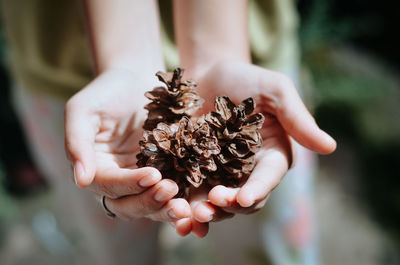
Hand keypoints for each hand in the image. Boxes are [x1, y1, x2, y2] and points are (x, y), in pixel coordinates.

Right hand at [64, 68, 190, 221]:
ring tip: (184, 206)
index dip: (129, 184)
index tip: (152, 175)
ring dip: (166, 209)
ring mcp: (141, 178)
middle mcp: (117, 180)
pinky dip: (181, 201)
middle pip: (128, 204)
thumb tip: (80, 181)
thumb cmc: (105, 91)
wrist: (135, 78)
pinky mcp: (164, 173)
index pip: (109, 185)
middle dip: (149, 202)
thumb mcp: (83, 110)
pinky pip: (171, 193)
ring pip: (150, 205)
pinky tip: (194, 202)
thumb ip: (77, 143)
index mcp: (95, 168)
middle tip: (170, 190)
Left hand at [174, 61, 335, 236]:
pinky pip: (191, 194)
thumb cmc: (245, 78)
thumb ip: (297, 117)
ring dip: (207, 212)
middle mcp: (247, 170)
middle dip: (230, 205)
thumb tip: (331, 147)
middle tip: (214, 202)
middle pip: (243, 199)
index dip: (258, 190)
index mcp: (271, 155)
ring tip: (191, 213)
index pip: (268, 178)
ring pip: (217, 203)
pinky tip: (174, 211)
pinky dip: (184, 206)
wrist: (206, 73)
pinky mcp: (194, 171)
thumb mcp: (274, 90)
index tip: (244, 197)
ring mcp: (220, 174)